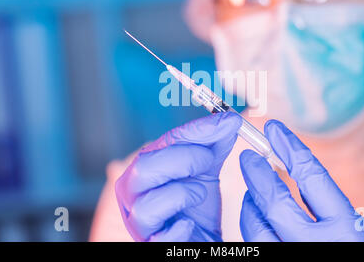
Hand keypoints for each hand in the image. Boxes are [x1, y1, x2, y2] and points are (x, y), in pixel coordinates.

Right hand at [115, 112, 241, 241]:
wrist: (200, 240)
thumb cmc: (197, 205)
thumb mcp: (206, 171)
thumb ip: (214, 145)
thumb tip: (229, 119)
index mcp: (145, 170)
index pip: (163, 143)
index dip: (194, 131)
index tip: (225, 122)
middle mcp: (134, 195)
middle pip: (144, 168)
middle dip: (182, 159)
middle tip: (208, 161)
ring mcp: (140, 223)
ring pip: (146, 205)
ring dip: (181, 194)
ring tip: (200, 193)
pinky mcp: (152, 245)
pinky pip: (160, 238)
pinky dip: (179, 229)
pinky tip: (191, 223)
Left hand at [239, 120, 363, 241]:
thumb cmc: (357, 251)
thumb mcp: (356, 228)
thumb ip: (326, 203)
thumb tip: (290, 167)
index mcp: (347, 230)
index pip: (312, 176)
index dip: (289, 147)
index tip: (273, 128)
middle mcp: (317, 246)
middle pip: (275, 202)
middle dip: (257, 173)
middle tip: (249, 156)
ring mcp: (292, 259)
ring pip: (256, 226)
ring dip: (250, 202)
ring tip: (252, 189)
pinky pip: (255, 244)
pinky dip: (251, 224)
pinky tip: (254, 214)